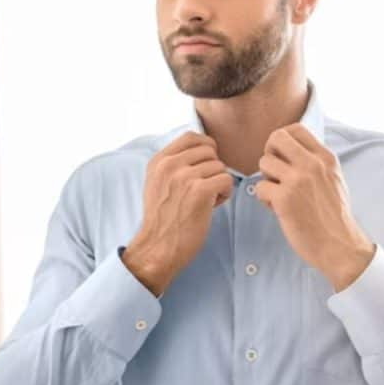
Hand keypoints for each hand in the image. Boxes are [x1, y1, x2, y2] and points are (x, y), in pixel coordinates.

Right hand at [123, 131, 232, 296]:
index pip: (191, 137)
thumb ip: (172, 164)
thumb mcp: (156, 183)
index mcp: (158, 161)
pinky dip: (224, 194)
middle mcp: (169, 165)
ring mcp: (184, 177)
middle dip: (212, 169)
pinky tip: (211, 207)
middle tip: (204, 189)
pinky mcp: (200, 191)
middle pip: (209, 151)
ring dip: (218, 183)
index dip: (206, 147)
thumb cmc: (162, 219)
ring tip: (204, 201)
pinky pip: (226, 179)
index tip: (206, 164)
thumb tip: (201, 148)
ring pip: (220, 166)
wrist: (157, 247)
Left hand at [253, 124, 374, 291]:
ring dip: (266, 179)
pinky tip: (277, 210)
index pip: (296, 129)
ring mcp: (298, 180)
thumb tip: (294, 150)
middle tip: (274, 173)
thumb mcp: (334, 179)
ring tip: (278, 196)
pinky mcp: (284, 199)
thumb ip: (316, 163)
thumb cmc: (334, 217)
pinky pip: (260, 187)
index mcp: (325, 158)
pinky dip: (265, 200)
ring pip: (264, 162)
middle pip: (276, 138)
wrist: (340, 246)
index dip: (282, 141)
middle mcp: (312, 164)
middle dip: (269, 153)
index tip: (283, 158)